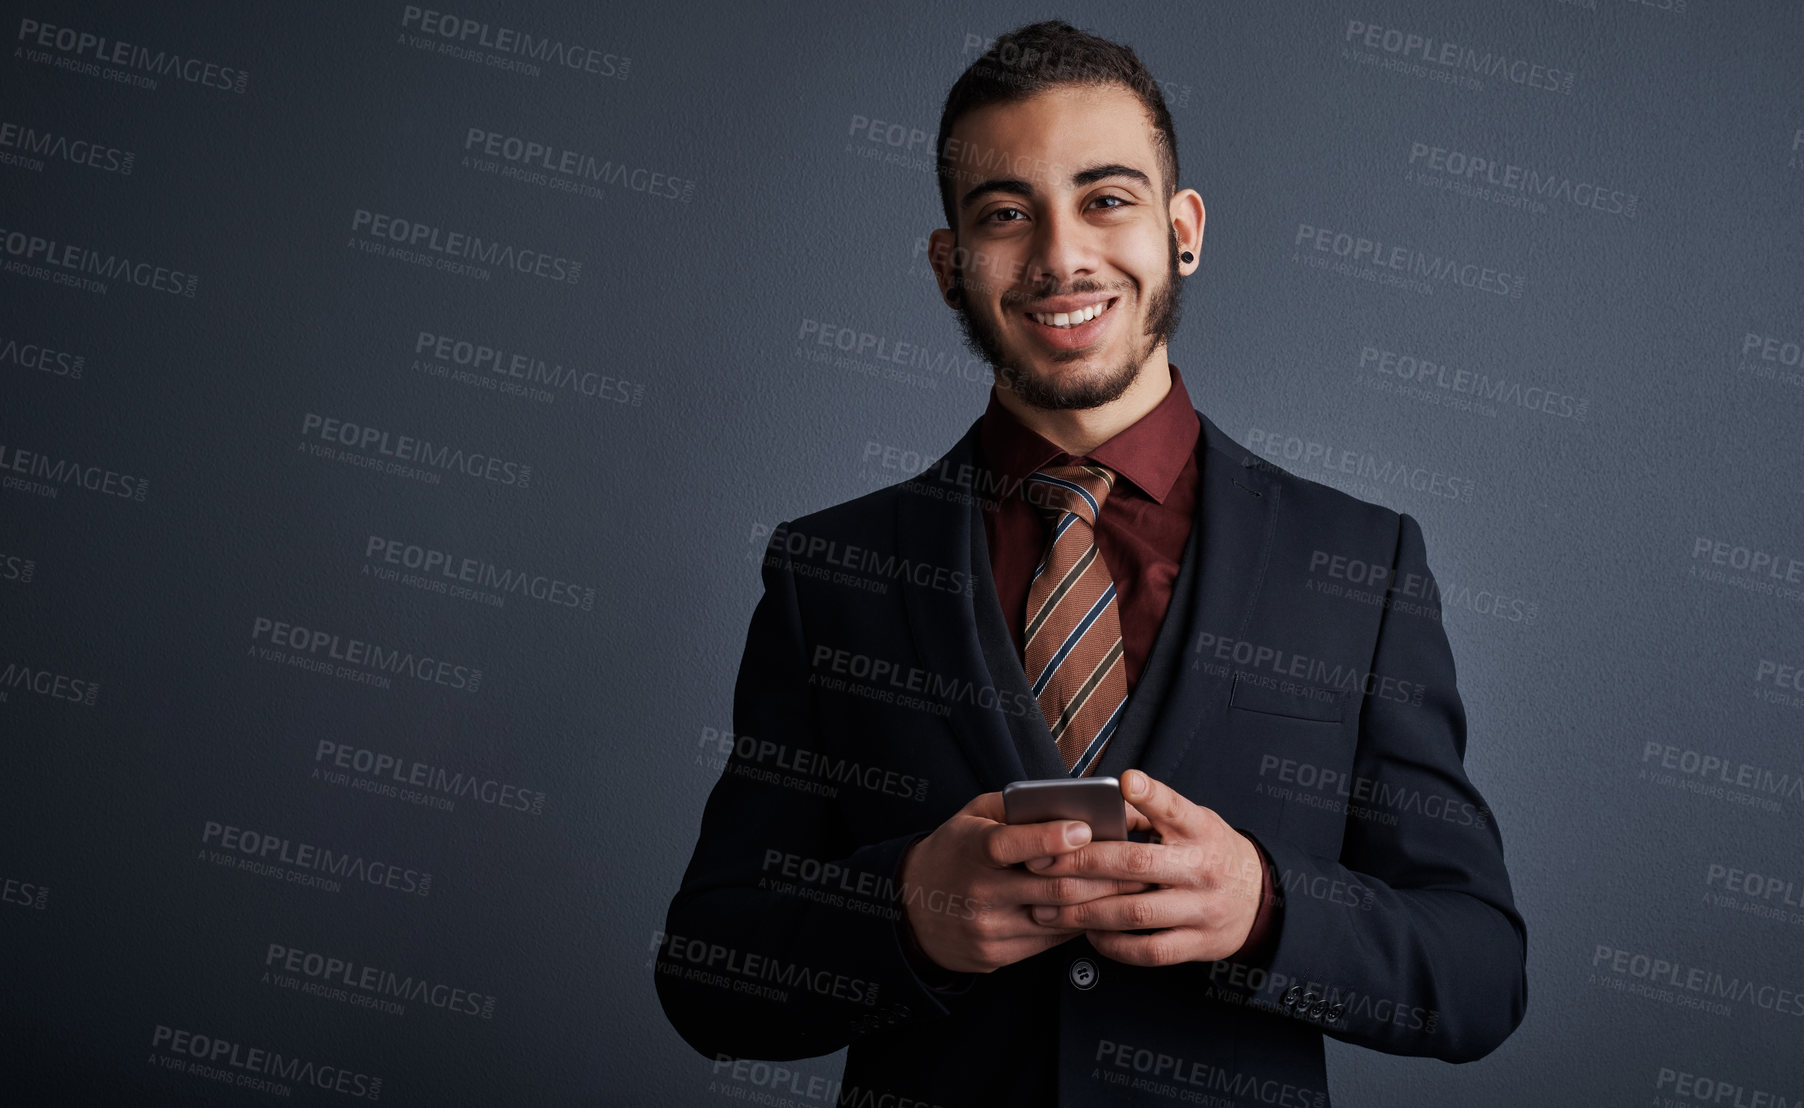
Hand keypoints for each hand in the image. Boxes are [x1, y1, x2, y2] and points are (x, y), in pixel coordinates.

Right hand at [898, 790, 1151, 973]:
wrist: (912, 910)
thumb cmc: (954, 852)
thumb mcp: (971, 817)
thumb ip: (1013, 808)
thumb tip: (1067, 802)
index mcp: (970, 850)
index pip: (1011, 844)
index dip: (1050, 837)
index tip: (1087, 828)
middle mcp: (978, 891)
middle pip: (1049, 885)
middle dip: (1100, 875)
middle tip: (1138, 863)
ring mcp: (988, 927)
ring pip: (1058, 917)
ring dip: (1100, 903)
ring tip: (1133, 888)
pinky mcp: (997, 954)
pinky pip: (1051, 940)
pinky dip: (1079, 924)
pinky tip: (1102, 910)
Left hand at [1023, 769, 1264, 965]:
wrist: (1262, 899)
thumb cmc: (1213, 852)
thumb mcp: (1195, 822)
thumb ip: (1154, 813)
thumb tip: (1101, 802)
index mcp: (1200, 830)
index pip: (1175, 808)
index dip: (1151, 794)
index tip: (1127, 781)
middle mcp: (1202, 868)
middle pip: (1136, 865)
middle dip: (1082, 864)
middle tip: (1041, 864)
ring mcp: (1202, 909)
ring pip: (1135, 913)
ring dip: (1085, 912)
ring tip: (1049, 909)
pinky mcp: (1199, 944)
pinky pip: (1149, 951)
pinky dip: (1114, 945)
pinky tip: (1089, 934)